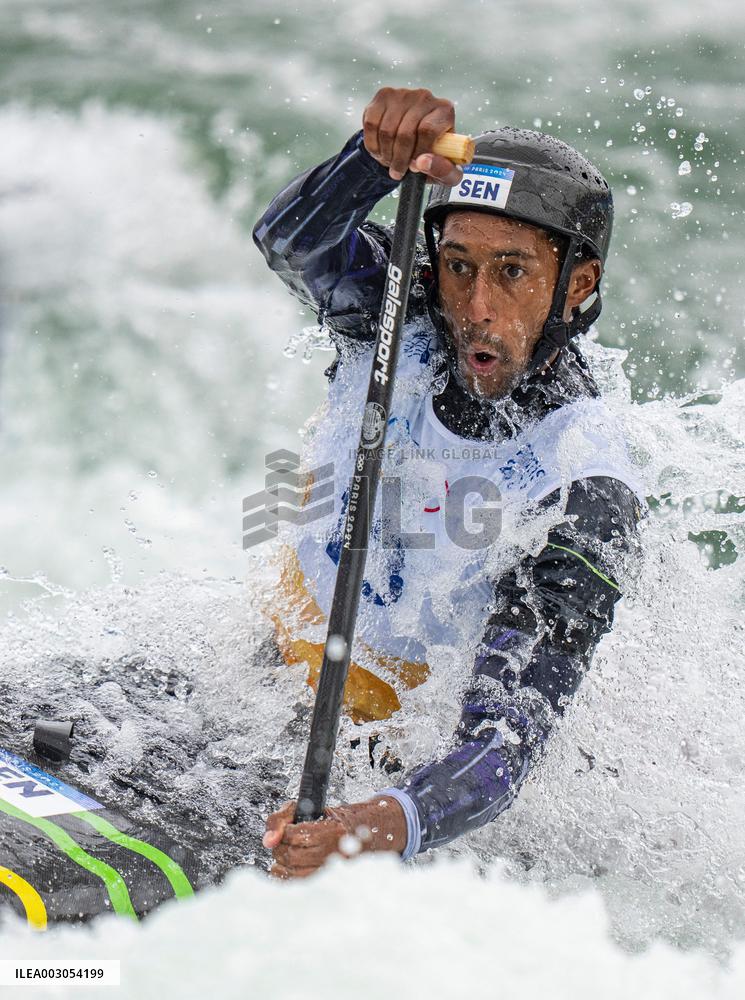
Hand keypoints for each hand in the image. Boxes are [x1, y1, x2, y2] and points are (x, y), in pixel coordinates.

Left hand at [263, 795, 407, 878]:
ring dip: (282, 864)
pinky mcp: (328, 884)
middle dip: (281, 849)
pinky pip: (297, 886)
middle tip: (285, 843)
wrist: (358, 834)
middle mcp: (336, 852)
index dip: (285, 833)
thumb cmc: (327, 820)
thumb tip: (267, 842)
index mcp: (333, 830)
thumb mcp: (304, 808)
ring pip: (292, 873)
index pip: (294, 835)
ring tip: (288, 855)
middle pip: (291, 856)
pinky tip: (291, 868)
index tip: (288, 830)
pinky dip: (288, 877)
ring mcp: (333, 872)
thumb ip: (280, 819)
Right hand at [362, 86, 462, 185]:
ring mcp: (402, 94)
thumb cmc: (432, 155)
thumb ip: (442, 170)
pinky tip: (380, 151)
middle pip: (405, 133)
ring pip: (387, 131)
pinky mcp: (383, 96)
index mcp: (444, 111)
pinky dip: (373, 144)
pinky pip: (371, 124)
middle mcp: (424, 97)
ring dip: (385, 154)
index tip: (413, 168)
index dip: (417, 153)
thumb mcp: (445, 169)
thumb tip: (421, 163)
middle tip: (397, 172)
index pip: (427, 131)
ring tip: (389, 162)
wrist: (413, 139)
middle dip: (399, 159)